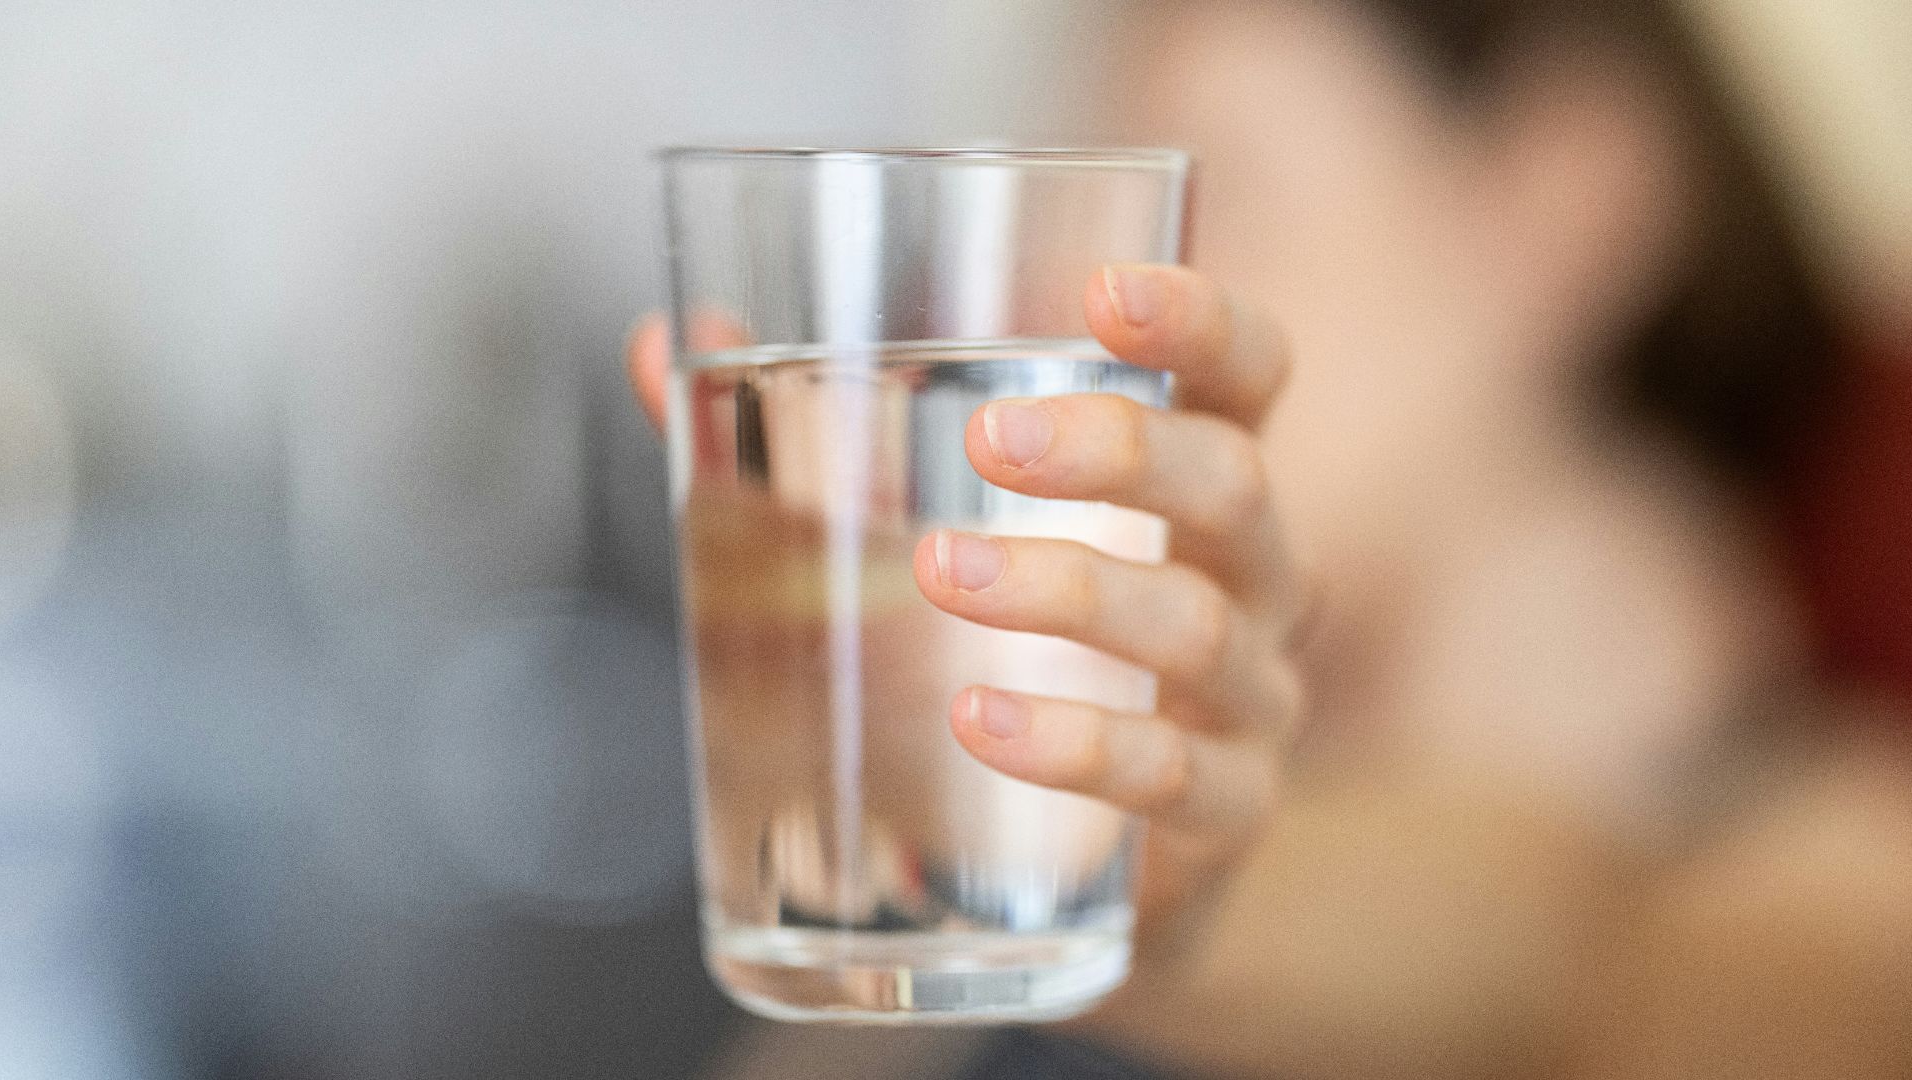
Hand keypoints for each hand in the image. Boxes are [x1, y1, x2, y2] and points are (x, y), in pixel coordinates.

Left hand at [627, 264, 1305, 951]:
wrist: (1067, 868)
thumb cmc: (1001, 656)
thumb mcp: (914, 533)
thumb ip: (796, 440)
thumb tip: (663, 344)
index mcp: (1189, 481)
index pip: (1247, 373)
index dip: (1201, 321)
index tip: (1103, 291)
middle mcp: (1248, 576)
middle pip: (1232, 482)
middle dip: (1118, 449)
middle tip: (990, 441)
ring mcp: (1249, 698)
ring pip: (1194, 624)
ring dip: (1067, 589)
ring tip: (941, 572)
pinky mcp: (1224, 812)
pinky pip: (1173, 774)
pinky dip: (1076, 743)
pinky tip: (981, 720)